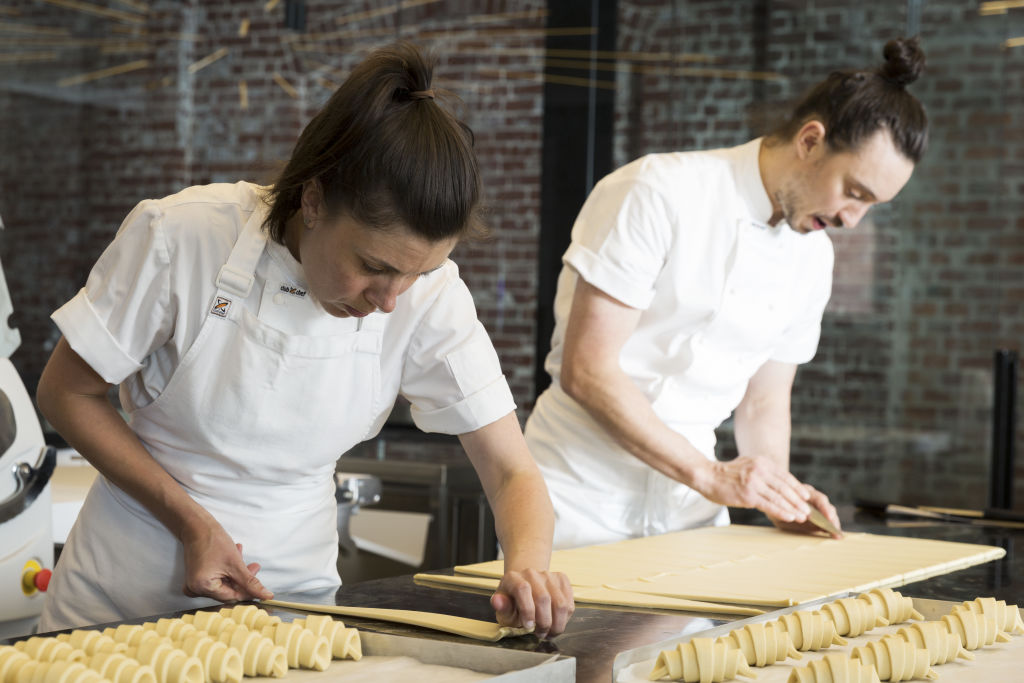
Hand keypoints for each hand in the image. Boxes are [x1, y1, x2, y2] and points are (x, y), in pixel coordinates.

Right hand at [181, 521, 273, 601]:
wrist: (197, 526)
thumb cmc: (212, 540)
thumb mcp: (235, 563)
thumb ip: (251, 582)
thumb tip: (266, 595)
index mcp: (202, 587)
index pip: (232, 597)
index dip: (249, 591)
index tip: (261, 587)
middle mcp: (195, 589)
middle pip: (228, 591)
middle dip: (242, 578)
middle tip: (253, 566)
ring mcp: (195, 584)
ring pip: (224, 584)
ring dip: (236, 572)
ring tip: (241, 555)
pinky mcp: (197, 578)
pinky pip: (217, 579)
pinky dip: (227, 570)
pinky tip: (234, 557)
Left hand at [490, 568, 573, 638]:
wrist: (525, 586)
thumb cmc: (513, 602)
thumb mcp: (504, 608)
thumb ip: (502, 607)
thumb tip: (497, 602)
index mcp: (513, 578)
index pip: (523, 589)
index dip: (527, 610)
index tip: (528, 626)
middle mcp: (531, 573)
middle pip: (544, 598)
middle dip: (544, 622)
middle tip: (540, 634)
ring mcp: (548, 575)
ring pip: (561, 603)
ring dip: (557, 624)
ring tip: (549, 633)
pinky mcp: (562, 579)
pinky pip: (570, 602)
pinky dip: (565, 618)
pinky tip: (556, 623)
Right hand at [692, 456, 811, 522]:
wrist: (707, 476)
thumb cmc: (726, 474)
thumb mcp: (747, 465)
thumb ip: (762, 471)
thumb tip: (777, 482)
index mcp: (762, 463)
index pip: (785, 476)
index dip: (797, 488)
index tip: (806, 497)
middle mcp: (760, 470)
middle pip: (785, 487)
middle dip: (798, 500)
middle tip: (808, 510)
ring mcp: (754, 482)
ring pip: (779, 497)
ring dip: (793, 508)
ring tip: (803, 516)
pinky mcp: (747, 495)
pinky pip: (768, 504)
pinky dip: (781, 511)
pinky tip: (789, 517)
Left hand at [769, 484, 842, 538]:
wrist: (771, 504)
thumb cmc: (775, 506)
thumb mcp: (776, 509)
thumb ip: (785, 512)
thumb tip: (799, 518)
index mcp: (804, 492)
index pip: (819, 499)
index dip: (825, 508)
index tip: (830, 517)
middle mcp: (813, 498)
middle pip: (827, 507)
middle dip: (832, 519)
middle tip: (836, 530)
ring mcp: (816, 507)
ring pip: (829, 514)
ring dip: (833, 525)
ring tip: (837, 535)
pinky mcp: (818, 517)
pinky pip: (826, 522)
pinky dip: (830, 529)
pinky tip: (833, 536)